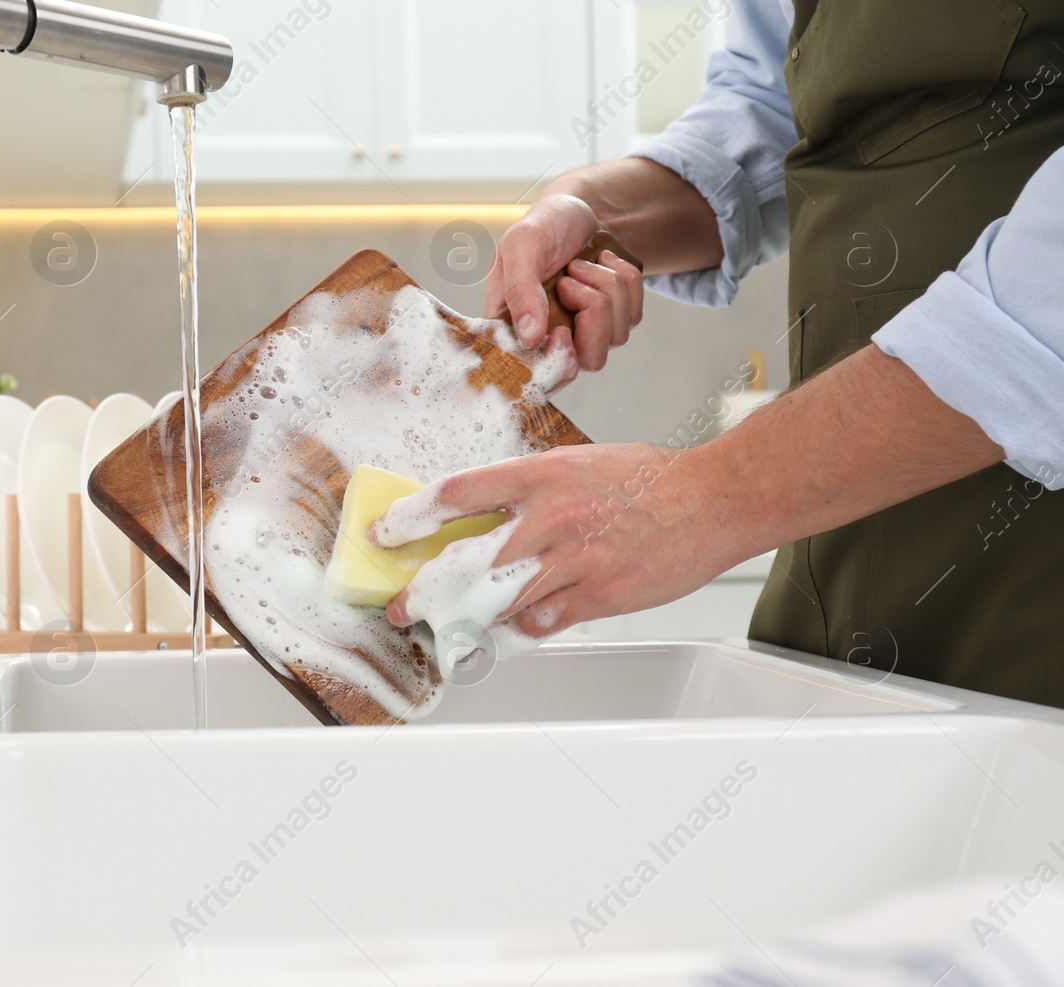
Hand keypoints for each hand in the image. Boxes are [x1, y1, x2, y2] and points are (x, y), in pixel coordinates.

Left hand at [371, 443, 756, 643]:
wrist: (712, 499)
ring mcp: (572, 560)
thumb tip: (480, 514)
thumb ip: (527, 490)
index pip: (458, 493)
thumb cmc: (647, 478)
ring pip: (497, 601)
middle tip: (401, 607)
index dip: (413, 515)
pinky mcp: (597, 595)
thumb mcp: (575, 463)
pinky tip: (502, 635)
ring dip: (461, 621)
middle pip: (465, 560)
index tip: (387, 532)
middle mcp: (549, 518)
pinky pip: (539, 624)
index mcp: (540, 475)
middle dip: (423, 590)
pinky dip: (515, 632)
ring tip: (440, 632)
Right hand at [486, 195, 645, 369]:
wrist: (578, 208)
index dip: (555, 360)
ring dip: (605, 287)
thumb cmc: (543, 226)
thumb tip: (529, 338)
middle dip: (592, 315)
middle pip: (588, 361)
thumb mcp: (521, 245)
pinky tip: (602, 264)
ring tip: (582, 265)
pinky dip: (623, 279)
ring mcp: (587, 331)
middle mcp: (552, 337)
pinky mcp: (614, 319)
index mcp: (516, 327)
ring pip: (616, 335)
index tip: (561, 330)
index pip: (535, 372)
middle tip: (570, 282)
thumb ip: (520, 290)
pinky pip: (634, 313)